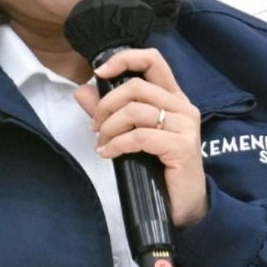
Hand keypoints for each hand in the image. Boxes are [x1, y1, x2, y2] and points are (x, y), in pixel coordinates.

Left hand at [73, 47, 207, 227]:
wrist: (185, 206)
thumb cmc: (160, 169)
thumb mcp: (132, 135)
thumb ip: (109, 112)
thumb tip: (82, 91)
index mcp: (173, 98)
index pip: (153, 60)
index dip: (124, 59)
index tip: (99, 72)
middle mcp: (183, 107)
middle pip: (136, 86)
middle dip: (106, 105)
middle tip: (95, 127)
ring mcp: (185, 126)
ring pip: (135, 110)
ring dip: (109, 128)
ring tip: (102, 144)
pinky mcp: (181, 146)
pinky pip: (139, 136)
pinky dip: (117, 144)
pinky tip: (109, 154)